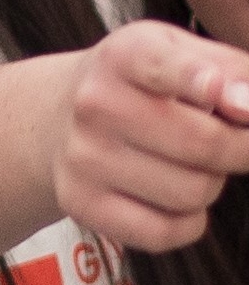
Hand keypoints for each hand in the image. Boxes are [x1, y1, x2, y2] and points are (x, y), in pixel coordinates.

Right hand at [51, 20, 248, 250]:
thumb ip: (230, 69)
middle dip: (242, 149)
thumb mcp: (177, 52)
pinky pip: (167, 232)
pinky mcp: (81, 203)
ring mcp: (83, 157)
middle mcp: (94, 104)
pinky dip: (188, 222)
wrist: (55, 119)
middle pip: (205, 144)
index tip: (222, 91)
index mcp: (123, 56)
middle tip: (238, 141)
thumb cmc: (139, 86)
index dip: (198, 79)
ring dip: (211, 183)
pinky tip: (172, 197)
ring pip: (194, 192)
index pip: (161, 65)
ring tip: (189, 164)